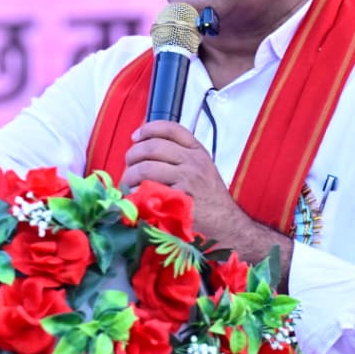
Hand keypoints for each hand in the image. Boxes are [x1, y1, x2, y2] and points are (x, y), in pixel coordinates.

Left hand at [122, 121, 245, 244]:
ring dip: (130, 176)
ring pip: (146, 167)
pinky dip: (136, 193)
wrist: (227, 225)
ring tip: (128, 184)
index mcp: (197, 151)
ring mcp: (187, 179)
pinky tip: (135, 198)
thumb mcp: (202, 169)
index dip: (148, 129)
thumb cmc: (210, 199)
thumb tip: (145, 148)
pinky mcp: (179, 198)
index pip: (170, 128)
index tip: (135, 138)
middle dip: (132, 155)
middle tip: (128, 166)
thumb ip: (180, 156)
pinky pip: (149, 190)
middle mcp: (192, 161)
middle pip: (152, 147)